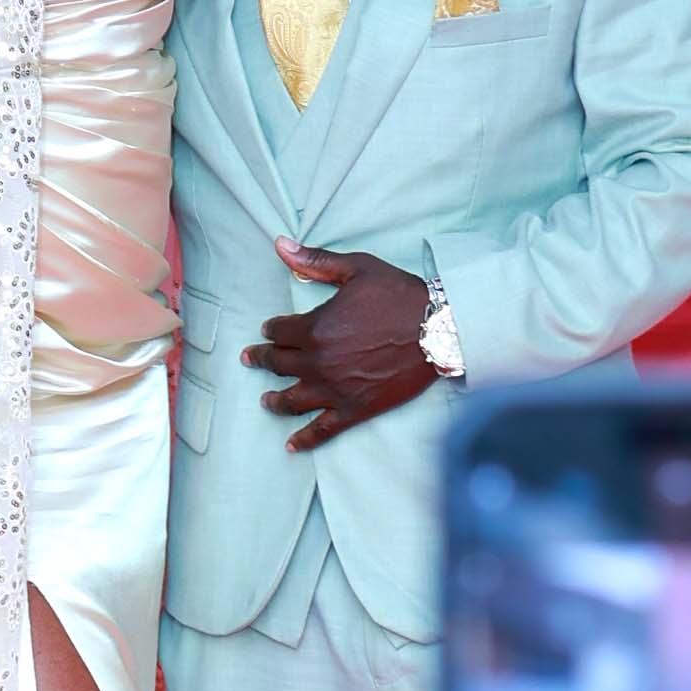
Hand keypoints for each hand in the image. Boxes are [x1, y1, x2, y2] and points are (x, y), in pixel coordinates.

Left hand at [242, 239, 434, 452]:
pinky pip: (322, 430)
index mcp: (315, 328)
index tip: (268, 330)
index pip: (279, 331)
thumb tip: (281, 246)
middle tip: (251, 359)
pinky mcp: (354, 410)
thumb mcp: (357, 269)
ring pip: (291, 400)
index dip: (270, 329)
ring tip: (265, 400)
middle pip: (279, 364)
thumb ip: (315, 261)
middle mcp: (318, 362)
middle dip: (262, 359)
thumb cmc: (399, 295)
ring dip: (273, 400)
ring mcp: (334, 390)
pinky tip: (290, 444)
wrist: (438, 331)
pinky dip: (304, 440)